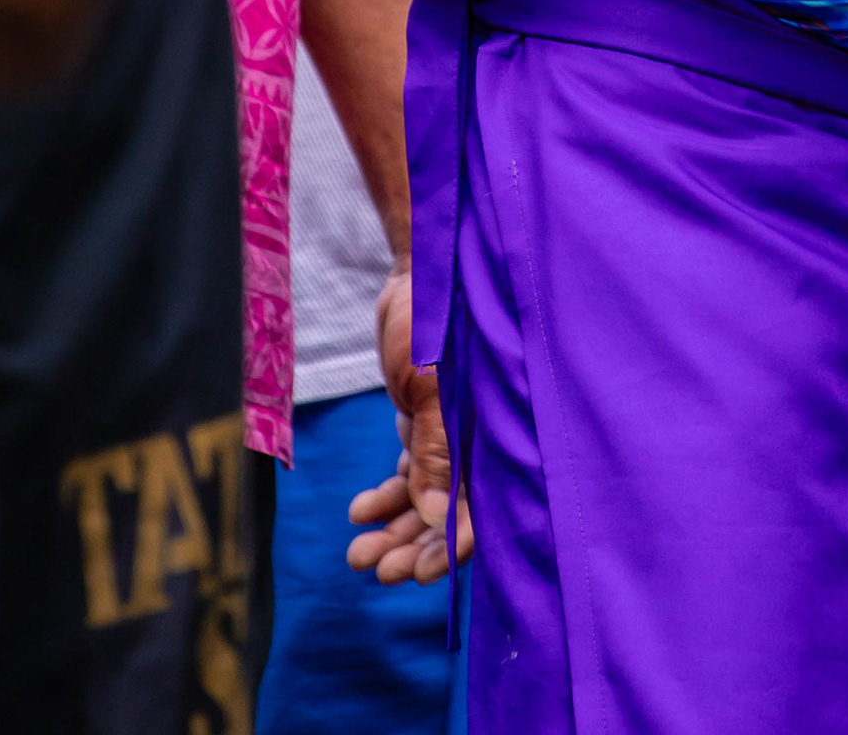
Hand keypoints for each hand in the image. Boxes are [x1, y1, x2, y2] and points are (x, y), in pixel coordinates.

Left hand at [345, 265, 471, 585]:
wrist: (418, 275)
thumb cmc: (432, 322)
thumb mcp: (430, 385)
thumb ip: (436, 449)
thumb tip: (437, 516)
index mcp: (489, 432)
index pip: (480, 507)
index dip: (453, 545)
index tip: (420, 573)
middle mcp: (474, 440)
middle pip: (450, 514)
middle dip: (417, 547)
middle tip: (378, 570)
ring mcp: (448, 436)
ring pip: (424, 501)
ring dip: (395, 530)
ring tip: (357, 553)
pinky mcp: (424, 426)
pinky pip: (406, 476)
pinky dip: (384, 498)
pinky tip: (359, 513)